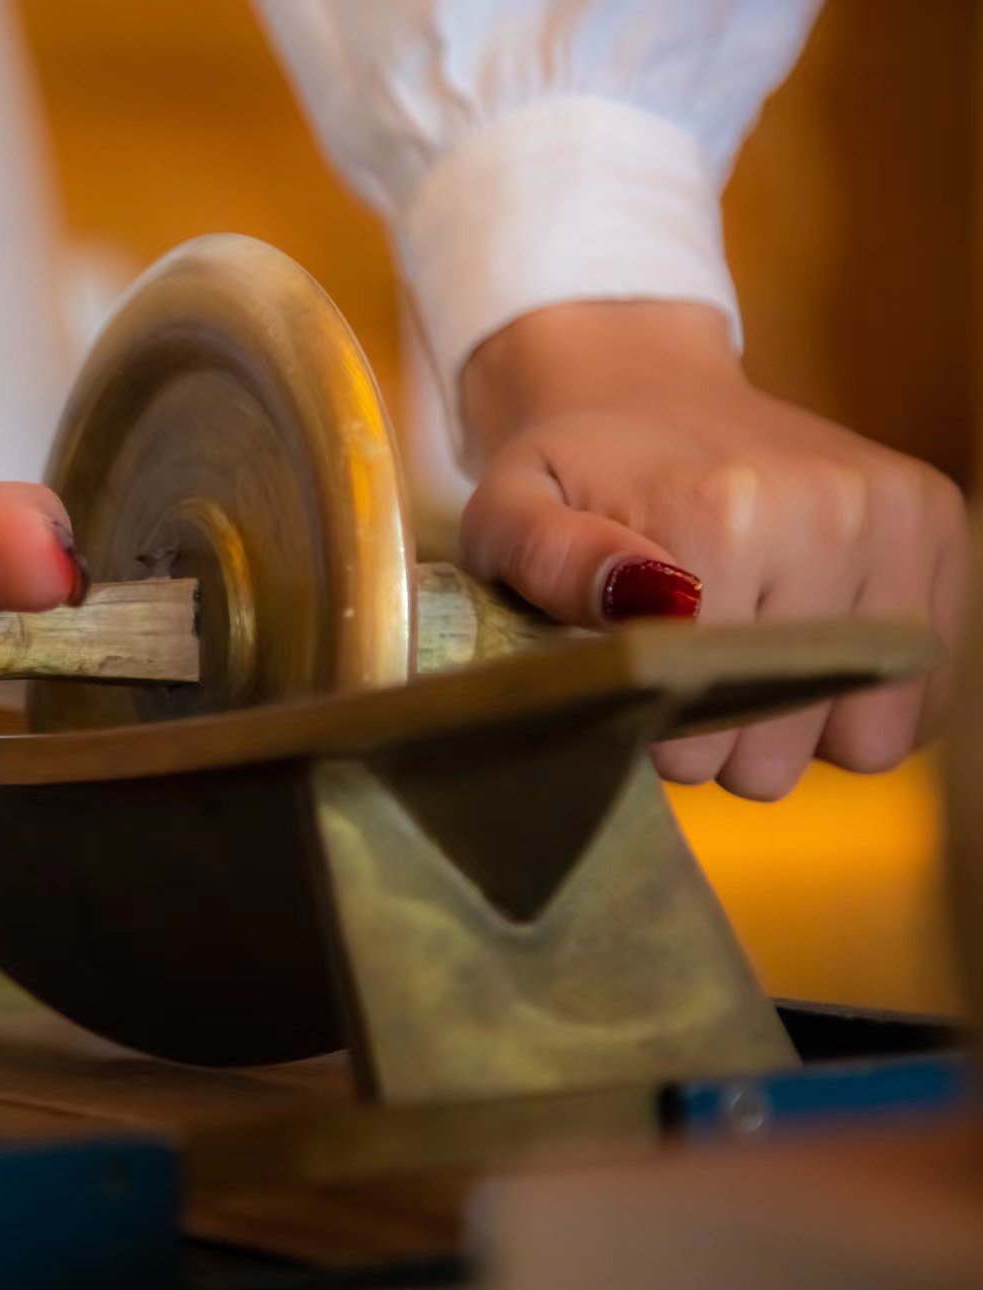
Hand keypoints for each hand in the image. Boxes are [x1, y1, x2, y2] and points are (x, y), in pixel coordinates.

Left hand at [458, 301, 967, 800]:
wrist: (638, 386)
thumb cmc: (568, 472)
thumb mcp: (510, 513)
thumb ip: (549, 560)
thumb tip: (632, 597)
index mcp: (722, 514)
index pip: (705, 729)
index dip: (659, 731)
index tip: (632, 680)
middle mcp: (830, 513)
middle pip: (783, 747)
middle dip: (723, 735)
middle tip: (683, 667)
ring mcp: (894, 519)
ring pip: (863, 738)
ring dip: (799, 725)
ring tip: (742, 657)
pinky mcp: (935, 527)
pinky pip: (922, 698)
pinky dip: (860, 700)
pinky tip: (800, 650)